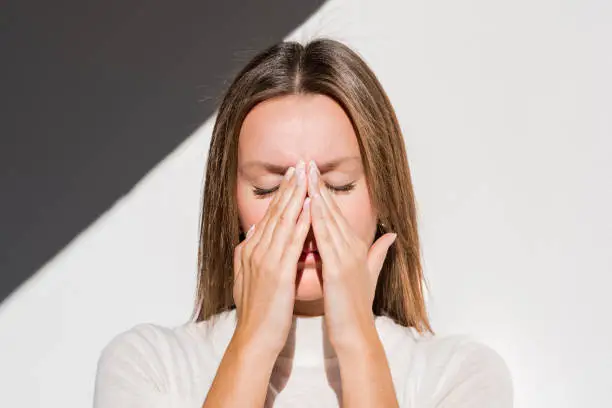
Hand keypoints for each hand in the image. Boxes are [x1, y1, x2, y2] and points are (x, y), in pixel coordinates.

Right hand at [232, 160, 310, 357]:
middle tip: (299, 164)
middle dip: (288, 187)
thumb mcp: (249, 277)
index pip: (269, 217)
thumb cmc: (258, 311)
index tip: (292, 176)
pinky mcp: (277, 272)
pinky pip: (291, 241)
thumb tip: (253, 230)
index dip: (281, 195)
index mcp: (251, 251)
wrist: (254, 338)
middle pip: (275, 213)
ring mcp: (265, 260)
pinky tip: (309, 206)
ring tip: (305, 176)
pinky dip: (300, 221)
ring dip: (295, 197)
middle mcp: (255, 250)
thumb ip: (251, 252)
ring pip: (282, 221)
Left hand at [306, 160, 397, 351]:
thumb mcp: (369, 274)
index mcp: (355, 247)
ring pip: (329, 219)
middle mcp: (353, 247)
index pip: (337, 214)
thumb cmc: (356, 306)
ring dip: (317, 195)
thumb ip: (378, 253)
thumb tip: (392, 236)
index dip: (325, 192)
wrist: (356, 332)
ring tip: (306, 175)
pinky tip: (309, 205)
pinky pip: (325, 239)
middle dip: (319, 186)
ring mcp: (347, 256)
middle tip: (307, 163)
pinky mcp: (339, 268)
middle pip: (333, 210)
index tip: (313, 173)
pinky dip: (317, 220)